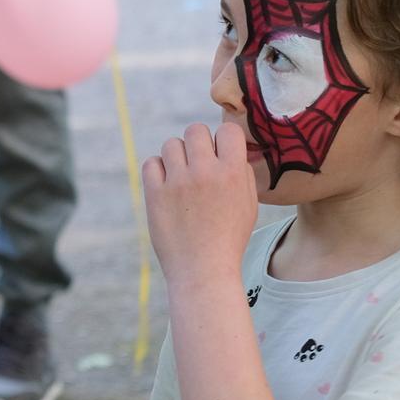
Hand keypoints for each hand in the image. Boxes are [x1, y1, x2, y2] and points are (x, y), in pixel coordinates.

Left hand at [143, 122, 258, 291]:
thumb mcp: (248, 205)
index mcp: (232, 174)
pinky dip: (158, 170)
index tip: (221, 151)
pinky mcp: (155, 192)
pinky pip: (151, 163)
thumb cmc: (228, 237)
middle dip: (198, 143)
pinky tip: (167, 186)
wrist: (203, 269)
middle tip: (199, 163)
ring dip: (177, 157)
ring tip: (183, 178)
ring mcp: (178, 181)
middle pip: (195, 130)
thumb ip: (241, 172)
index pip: (227, 131)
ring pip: (171, 144)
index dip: (224, 138)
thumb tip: (233, 147)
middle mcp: (205, 172)